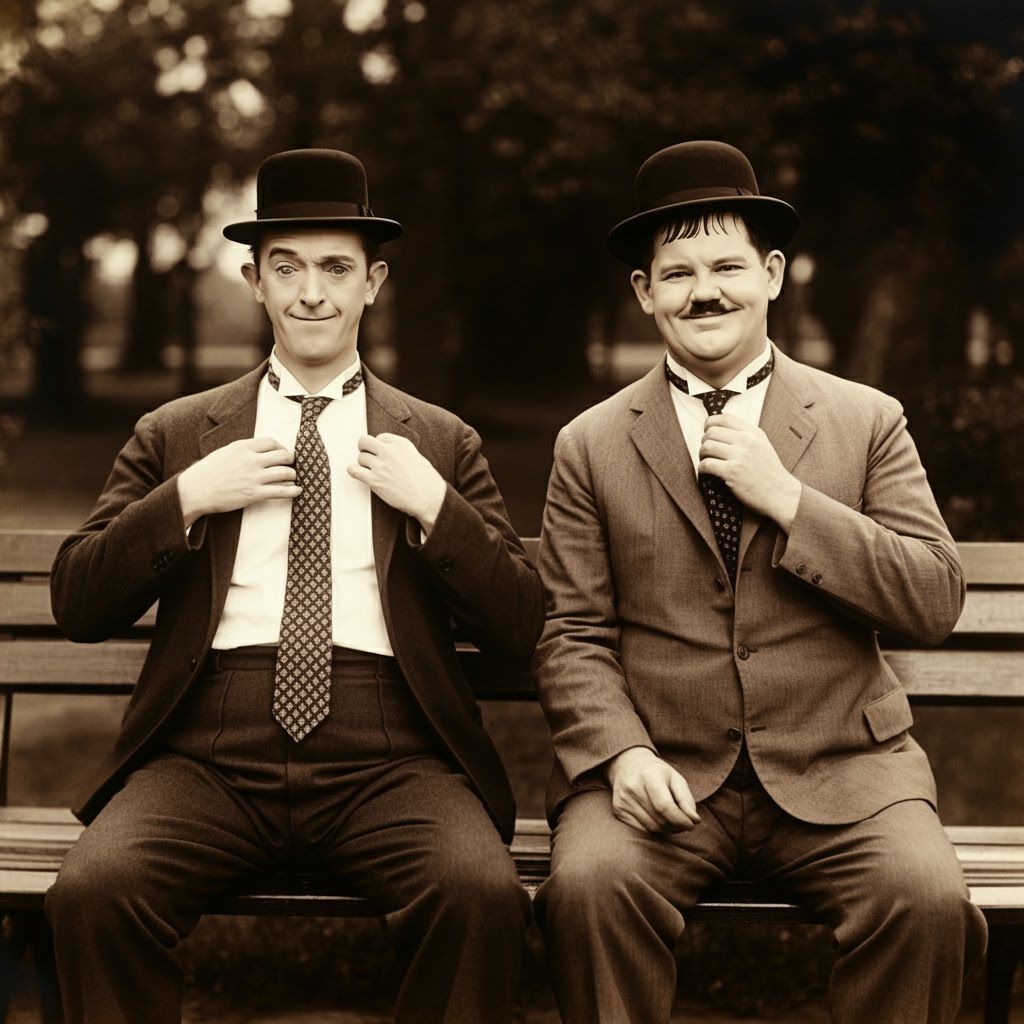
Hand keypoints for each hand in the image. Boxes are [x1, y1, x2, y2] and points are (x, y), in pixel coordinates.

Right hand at [178, 437, 297, 527]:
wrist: (195, 490)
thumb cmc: (208, 472)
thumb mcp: (225, 452)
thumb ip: (243, 449)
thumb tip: (259, 450)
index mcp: (243, 447)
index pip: (271, 442)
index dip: (281, 447)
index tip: (282, 453)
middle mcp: (251, 460)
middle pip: (283, 455)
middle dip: (290, 460)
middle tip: (291, 465)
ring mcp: (254, 477)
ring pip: (285, 472)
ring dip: (292, 475)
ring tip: (293, 478)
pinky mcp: (254, 494)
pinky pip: (281, 491)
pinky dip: (292, 491)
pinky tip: (297, 491)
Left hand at [347, 433, 446, 535]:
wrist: (428, 497)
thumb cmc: (425, 481)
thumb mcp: (416, 457)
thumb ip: (400, 452)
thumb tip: (388, 453)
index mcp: (400, 444)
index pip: (380, 436)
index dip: (378, 445)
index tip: (379, 452)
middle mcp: (388, 451)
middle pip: (364, 441)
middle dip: (364, 448)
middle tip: (367, 455)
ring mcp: (380, 465)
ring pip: (360, 457)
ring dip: (363, 464)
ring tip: (370, 470)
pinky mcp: (374, 480)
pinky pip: (354, 470)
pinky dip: (353, 471)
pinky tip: (357, 473)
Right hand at [606, 747, 699, 834]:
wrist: (628, 765)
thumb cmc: (657, 773)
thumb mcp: (675, 778)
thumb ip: (686, 799)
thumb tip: (694, 821)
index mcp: (648, 775)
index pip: (665, 806)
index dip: (681, 820)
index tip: (692, 825)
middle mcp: (632, 787)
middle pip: (660, 819)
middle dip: (677, 825)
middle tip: (684, 823)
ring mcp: (623, 800)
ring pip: (652, 827)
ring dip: (667, 829)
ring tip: (673, 821)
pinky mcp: (618, 810)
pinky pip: (641, 830)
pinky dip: (654, 830)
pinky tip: (659, 821)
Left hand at [698, 414, 801, 530]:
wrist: (780, 493)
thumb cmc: (769, 471)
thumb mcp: (762, 445)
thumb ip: (745, 434)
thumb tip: (721, 427)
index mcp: (753, 432)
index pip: (724, 418)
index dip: (710, 424)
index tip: (707, 432)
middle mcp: (746, 441)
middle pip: (711, 432)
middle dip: (705, 441)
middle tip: (707, 452)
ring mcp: (739, 456)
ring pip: (706, 446)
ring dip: (702, 455)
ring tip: (707, 461)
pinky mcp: (732, 472)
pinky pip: (706, 464)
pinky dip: (702, 468)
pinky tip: (706, 472)